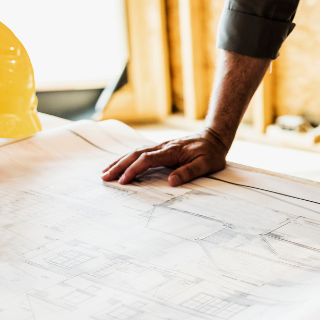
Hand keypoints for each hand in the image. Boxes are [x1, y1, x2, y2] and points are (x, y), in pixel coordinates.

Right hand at [101, 129, 229, 185]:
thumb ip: (189, 172)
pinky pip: (140, 152)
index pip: (147, 159)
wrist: (214, 137)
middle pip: (135, 154)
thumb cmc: (212, 153)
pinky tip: (120, 164)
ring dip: (120, 161)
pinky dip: (127, 158)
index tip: (123, 180)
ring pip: (135, 152)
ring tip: (105, 172)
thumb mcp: (206, 165)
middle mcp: (163, 147)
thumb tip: (171, 182)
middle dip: (119, 166)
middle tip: (105, 177)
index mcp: (172, 151)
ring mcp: (161, 146)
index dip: (134, 169)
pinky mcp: (161, 148)